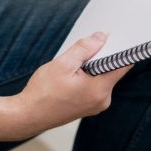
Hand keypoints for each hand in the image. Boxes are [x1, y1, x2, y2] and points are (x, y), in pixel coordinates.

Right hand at [0, 32, 130, 141]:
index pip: (122, 65)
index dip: (124, 48)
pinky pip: (95, 84)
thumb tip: (101, 37)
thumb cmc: (42, 93)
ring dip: (95, 64)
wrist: (25, 116)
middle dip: (105, 54)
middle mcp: (102, 100)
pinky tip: (76, 68)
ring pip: (103, 76)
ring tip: (80, 55)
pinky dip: (90, 74)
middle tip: (96, 39)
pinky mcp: (87, 106)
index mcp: (99, 90)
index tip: (124, 34)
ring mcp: (95, 105)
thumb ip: (84, 49)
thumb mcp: (63, 64)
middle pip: (113, 69)